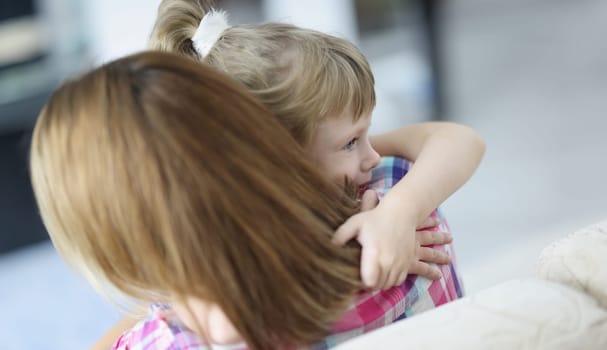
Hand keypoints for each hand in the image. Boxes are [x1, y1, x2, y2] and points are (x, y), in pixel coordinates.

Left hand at [333, 190, 451, 289]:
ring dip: (380, 282)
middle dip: (369, 284)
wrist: (401, 213)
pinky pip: (399, 280)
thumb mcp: (355, 223)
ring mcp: (401, 262)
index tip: (356, 276)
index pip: (369, 282)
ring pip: (389, 284)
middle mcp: (389, 260)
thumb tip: (329, 247)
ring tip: (373, 273)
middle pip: (378, 285)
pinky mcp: (409, 262)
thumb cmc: (375, 217)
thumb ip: (341, 235)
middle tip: (363, 275)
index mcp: (374, 252)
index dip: (361, 283)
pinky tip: (384, 271)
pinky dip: (391, 280)